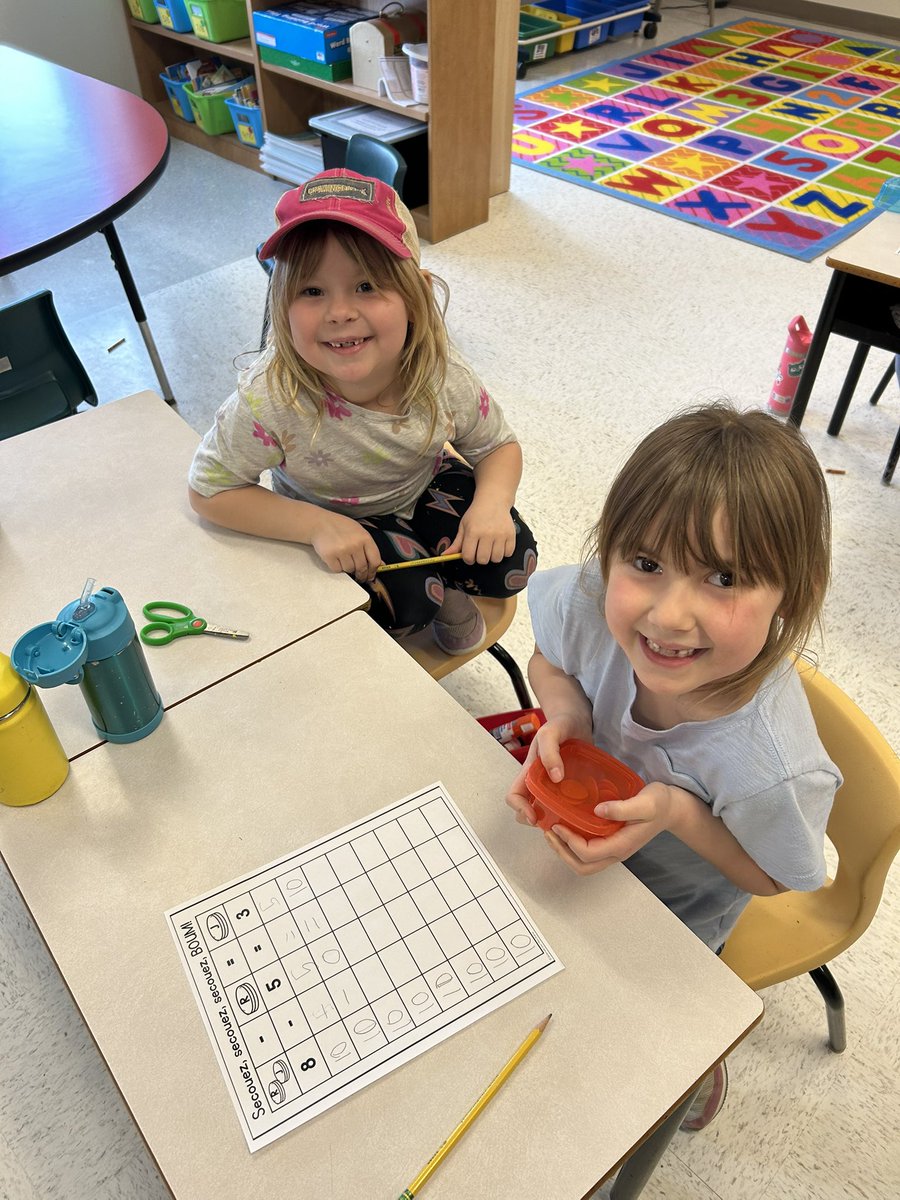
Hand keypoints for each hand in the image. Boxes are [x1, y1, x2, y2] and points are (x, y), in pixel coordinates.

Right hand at [309, 511, 381, 580]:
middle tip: (359, 576)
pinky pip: (337, 570)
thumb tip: (380, 564)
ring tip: (344, 560)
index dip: (373, 571)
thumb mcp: (359, 532)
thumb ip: (369, 548)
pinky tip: (335, 559)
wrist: (319, 523)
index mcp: (365, 538)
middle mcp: (354, 544)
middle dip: (361, 574)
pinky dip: (337, 567)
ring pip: (349, 570)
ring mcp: (342, 550)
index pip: (375, 560)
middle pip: (362, 568)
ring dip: (348, 569)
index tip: (371, 576)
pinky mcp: (330, 556)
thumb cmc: (341, 527)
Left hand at [447, 498, 515, 564]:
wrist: (493, 500)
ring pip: (496, 559)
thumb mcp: (463, 526)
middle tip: (480, 550)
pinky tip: (499, 545)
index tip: (470, 555)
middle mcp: (487, 534)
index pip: (468, 556)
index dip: (468, 559)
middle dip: (480, 558)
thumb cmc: (476, 514)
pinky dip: (504, 552)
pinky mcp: (511, 534)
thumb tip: (445, 555)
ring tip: (490, 547)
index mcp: (473, 532)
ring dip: (492, 556)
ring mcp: (500, 534)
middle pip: (483, 560)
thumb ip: (456, 543)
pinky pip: (508, 553)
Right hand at [504, 714, 590, 826]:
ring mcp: (554, 785)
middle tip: (554, 823)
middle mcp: (539, 782)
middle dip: (535, 820)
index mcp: (529, 772)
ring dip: (553, 818)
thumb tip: (556, 778)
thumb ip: (550, 752)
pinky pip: (565, 804)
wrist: (577, 719)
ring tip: (569, 821)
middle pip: (527, 808)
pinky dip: (569, 812)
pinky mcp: (569, 786)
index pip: (514, 796)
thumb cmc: (560, 724)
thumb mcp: (550, 733)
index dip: (520, 809)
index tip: (535, 817)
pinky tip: (583, 812)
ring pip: (546, 809)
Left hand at [544, 782, 677, 875]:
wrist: (672, 809)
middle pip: (583, 867)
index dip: (569, 841)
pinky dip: (572, 847)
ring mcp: (614, 851)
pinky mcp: (612, 845)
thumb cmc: (660, 803)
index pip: (588, 853)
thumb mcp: (646, 802)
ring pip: (584, 864)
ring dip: (565, 852)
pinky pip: (588, 855)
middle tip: (549, 832)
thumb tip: (598, 810)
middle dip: (562, 852)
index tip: (557, 824)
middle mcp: (616, 853)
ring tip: (553, 832)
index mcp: (622, 845)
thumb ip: (623, 808)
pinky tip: (566, 829)